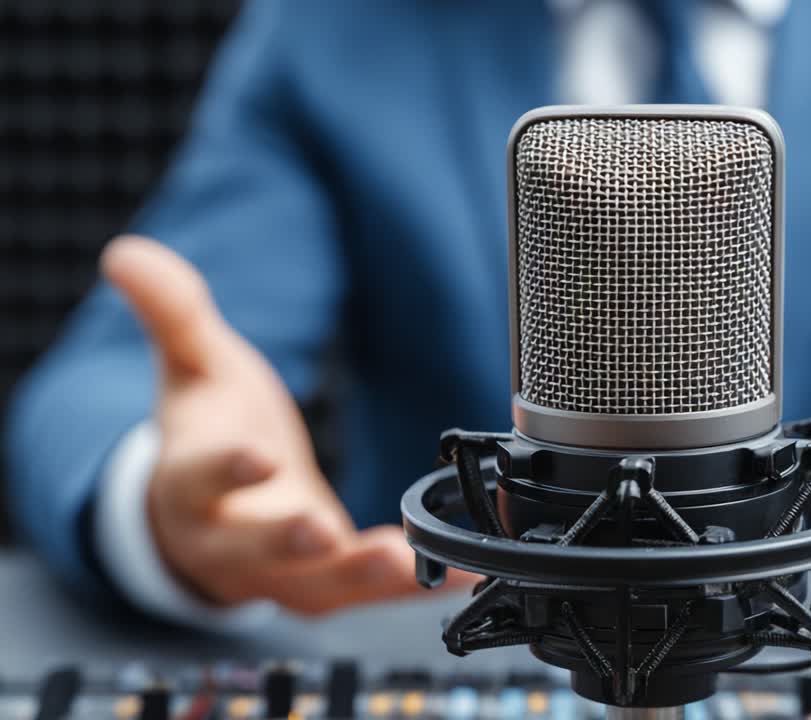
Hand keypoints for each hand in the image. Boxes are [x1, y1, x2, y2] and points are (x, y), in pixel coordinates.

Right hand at [102, 235, 466, 615]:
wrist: (203, 514)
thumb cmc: (203, 433)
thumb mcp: (194, 369)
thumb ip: (173, 314)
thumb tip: (127, 254)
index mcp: (190, 482)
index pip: (199, 477)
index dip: (225, 468)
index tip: (259, 456)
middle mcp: (227, 539)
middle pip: (250, 548)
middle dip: (285, 541)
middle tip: (322, 530)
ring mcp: (276, 571)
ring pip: (310, 586)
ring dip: (359, 578)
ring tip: (411, 561)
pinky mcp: (321, 586)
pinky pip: (362, 596)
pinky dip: (411, 587)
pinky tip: (458, 575)